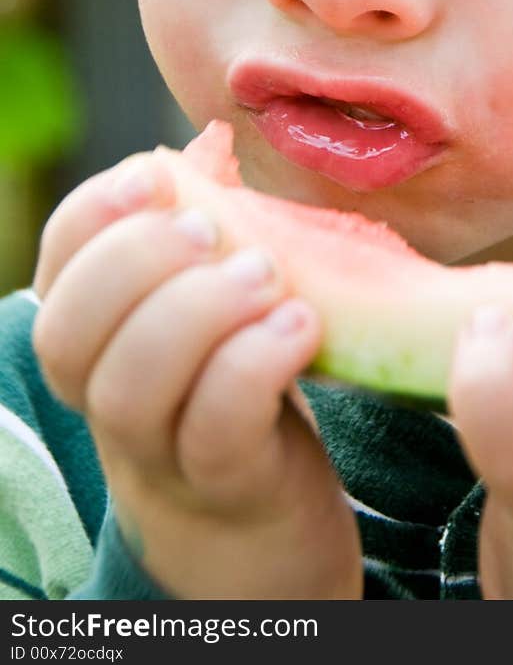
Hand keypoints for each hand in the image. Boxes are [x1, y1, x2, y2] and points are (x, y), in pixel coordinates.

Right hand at [33, 156, 361, 599]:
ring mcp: (158, 449)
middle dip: (138, 260)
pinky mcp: (224, 485)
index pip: (58, 263)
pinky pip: (214, 430)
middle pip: (73, 330)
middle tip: (216, 229)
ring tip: (266, 275)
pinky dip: (253, 365)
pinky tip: (301, 324)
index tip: (155, 175)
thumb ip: (204, 239)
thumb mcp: (210, 305)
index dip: (95, 213)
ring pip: (131, 387)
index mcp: (99, 334)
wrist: (260, 519)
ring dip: (196, 313)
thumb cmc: (234, 384)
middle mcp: (106, 396)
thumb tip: (211, 144)